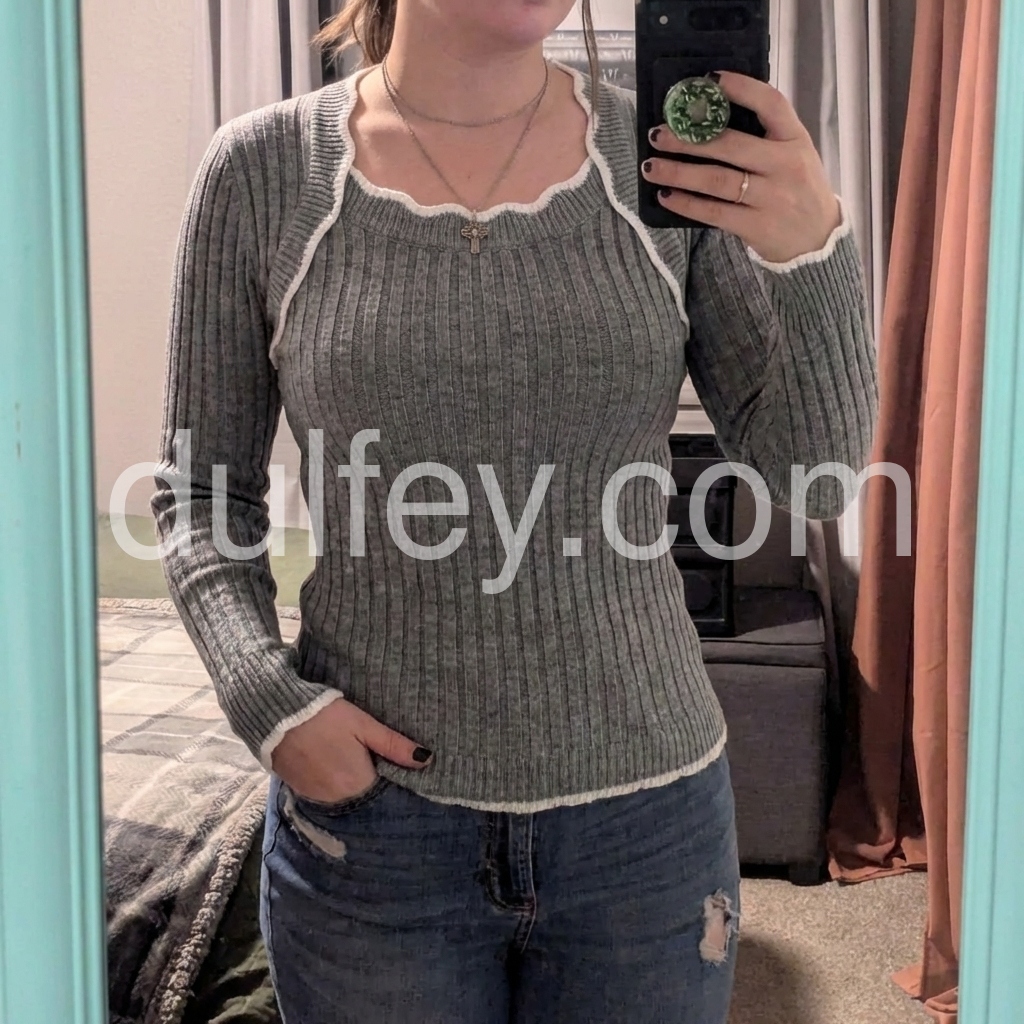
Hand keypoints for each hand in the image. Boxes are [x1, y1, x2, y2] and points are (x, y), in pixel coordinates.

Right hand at [270, 696, 433, 802]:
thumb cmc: (325, 716)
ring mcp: (315, 797)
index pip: (384, 792)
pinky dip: (331, 783)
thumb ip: (394, 745)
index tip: (392, 765)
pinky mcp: (299, 790)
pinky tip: (331, 763)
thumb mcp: (364, 725)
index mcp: (357, 783)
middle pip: (363, 795)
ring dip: (350, 783)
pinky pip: (324, 794)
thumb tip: (426, 759)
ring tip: (350, 758)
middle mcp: (337, 798)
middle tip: (371, 757)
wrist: (277, 714)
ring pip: (343, 796)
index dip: (389, 779)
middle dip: (370, 781)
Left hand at [641, 70, 841, 263]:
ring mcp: (771, 197)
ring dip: (679, 171)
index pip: (771, 103)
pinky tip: (665, 195)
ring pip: (717, 180)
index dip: (740, 88)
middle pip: (731, 145)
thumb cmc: (798, 191)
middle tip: (657, 134)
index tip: (709, 80)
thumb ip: (765, 137)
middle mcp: (785, 165)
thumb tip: (709, 119)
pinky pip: (713, 212)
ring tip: (651, 166)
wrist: (818, 240)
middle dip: (689, 138)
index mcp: (795, 139)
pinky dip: (686, 203)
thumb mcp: (795, 156)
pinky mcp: (756, 226)